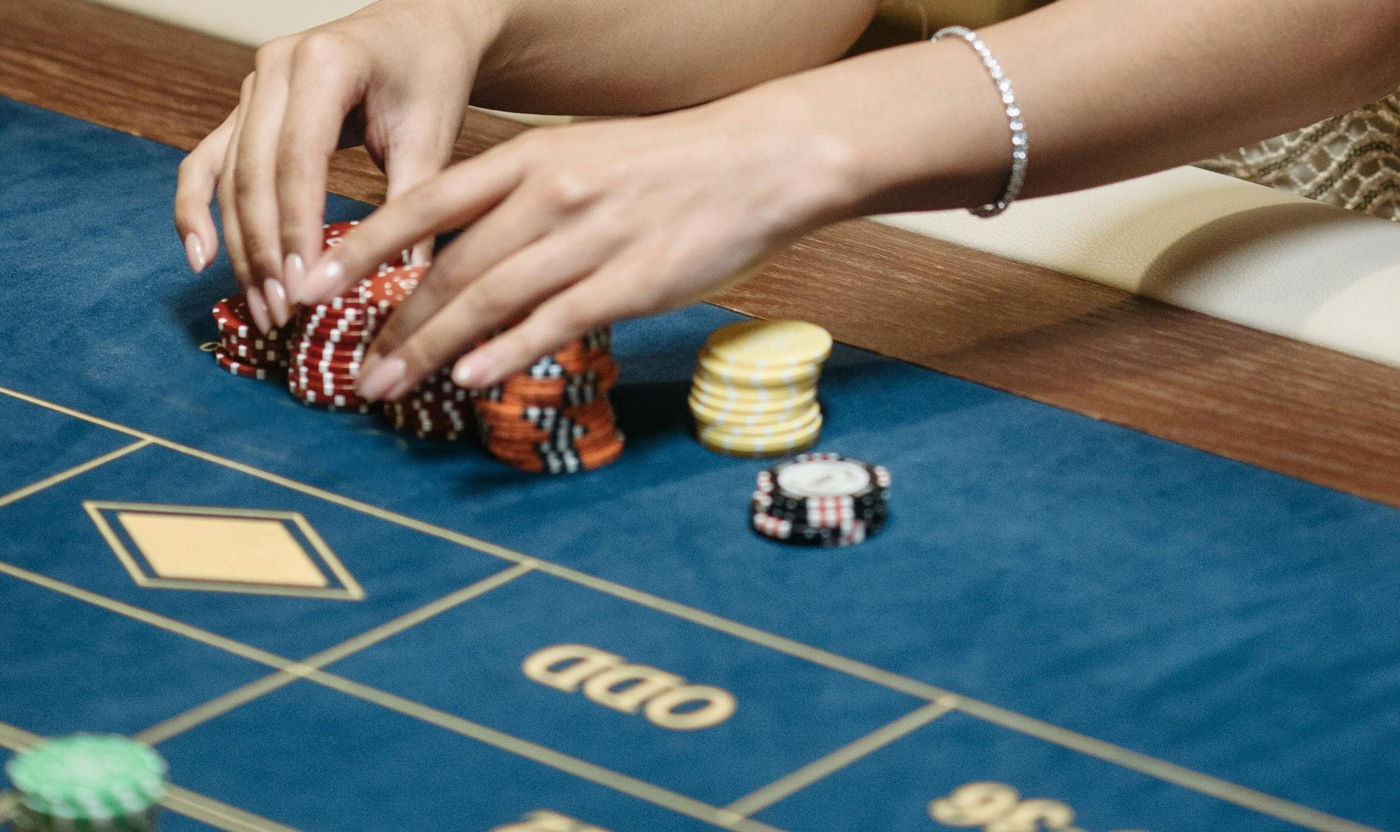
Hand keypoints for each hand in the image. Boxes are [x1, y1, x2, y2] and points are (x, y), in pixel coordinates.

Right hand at [173, 0, 501, 331]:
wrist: (419, 31)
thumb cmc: (430, 78)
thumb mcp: (432, 138)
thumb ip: (415, 208)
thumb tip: (410, 288)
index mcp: (326, 63)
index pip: (299, 158)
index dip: (297, 228)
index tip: (305, 288)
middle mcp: (275, 69)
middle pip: (255, 173)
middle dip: (265, 251)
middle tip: (282, 314)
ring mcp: (252, 88)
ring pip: (229, 177)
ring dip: (241, 247)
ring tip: (262, 307)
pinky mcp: (245, 111)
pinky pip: (208, 163)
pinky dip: (197, 210)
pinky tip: (202, 259)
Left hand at [295, 91, 861, 400]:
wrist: (760, 160)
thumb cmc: (667, 165)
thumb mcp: (580, 158)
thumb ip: (519, 200)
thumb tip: (461, 254)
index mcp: (528, 159)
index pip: (425, 204)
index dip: (364, 250)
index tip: (315, 288)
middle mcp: (548, 194)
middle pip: (450, 267)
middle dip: (393, 325)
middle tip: (355, 371)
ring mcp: (591, 238)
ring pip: (490, 299)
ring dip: (431, 349)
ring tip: (390, 387)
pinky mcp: (634, 281)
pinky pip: (556, 321)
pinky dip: (506, 351)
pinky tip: (470, 378)